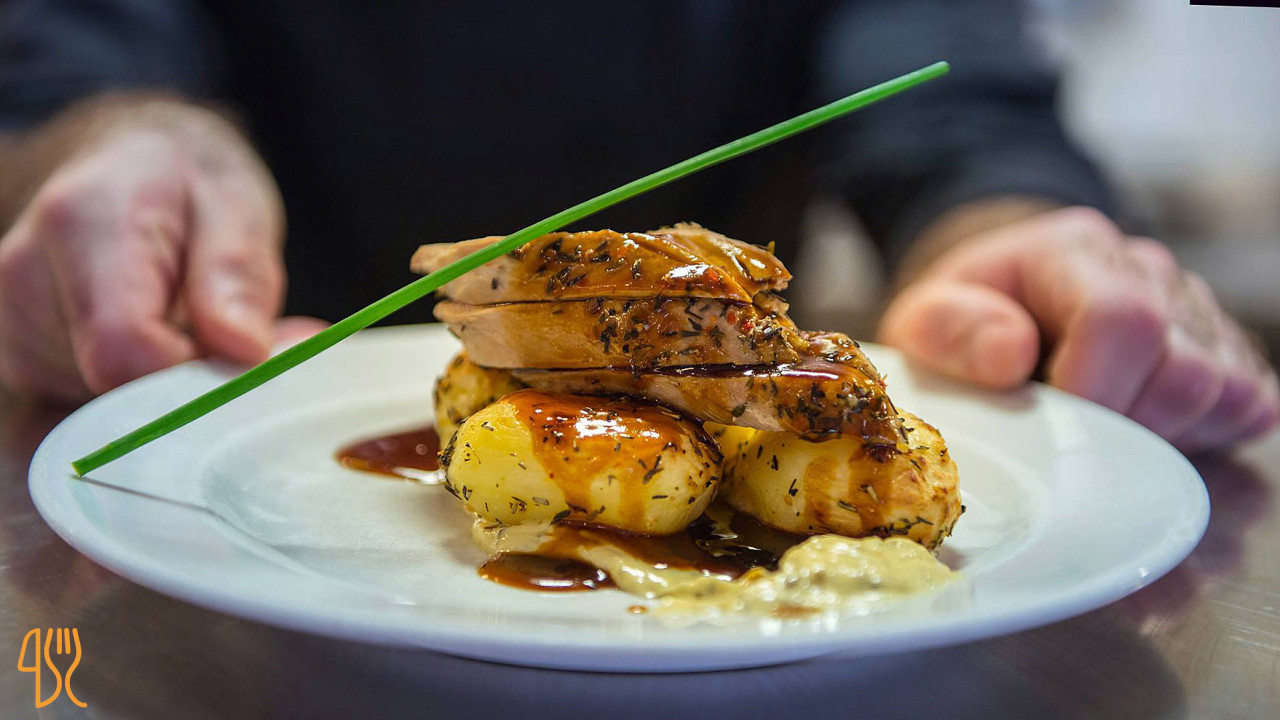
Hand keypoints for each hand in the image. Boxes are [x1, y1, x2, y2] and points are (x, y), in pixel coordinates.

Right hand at [0, 106, 324, 403]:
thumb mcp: (237, 211)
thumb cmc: (189, 193)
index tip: (244, 355)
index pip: (124, 348)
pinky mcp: (22, 364)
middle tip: (235, 336)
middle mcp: (23, 278)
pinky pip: (95, 412)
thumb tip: (244, 352)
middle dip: (190, 380)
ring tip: (191, 326)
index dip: (195, 374)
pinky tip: (162, 346)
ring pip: (108, 409)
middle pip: (117, 386)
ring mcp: (13, 328)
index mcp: (81, 226)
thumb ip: (238, 279)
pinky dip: (143, 396)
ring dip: (168, 387)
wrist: (132, 175)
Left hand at [879, 206, 1278, 451]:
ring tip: (1101, 428)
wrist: (1005, 303)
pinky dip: (1201, 434)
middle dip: (1126, 424)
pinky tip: (1142, 426)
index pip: (1121, 318)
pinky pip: (1247, 406)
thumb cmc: (967, 320)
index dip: (1095, 388)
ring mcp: (1195, 309)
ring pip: (1226, 391)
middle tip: (1072, 435)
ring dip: (1164, 433)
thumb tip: (1009, 356)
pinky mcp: (1225, 350)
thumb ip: (948, 330)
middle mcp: (1147, 271)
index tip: (1054, 422)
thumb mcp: (923, 319)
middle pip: (1184, 367)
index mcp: (1072, 251)